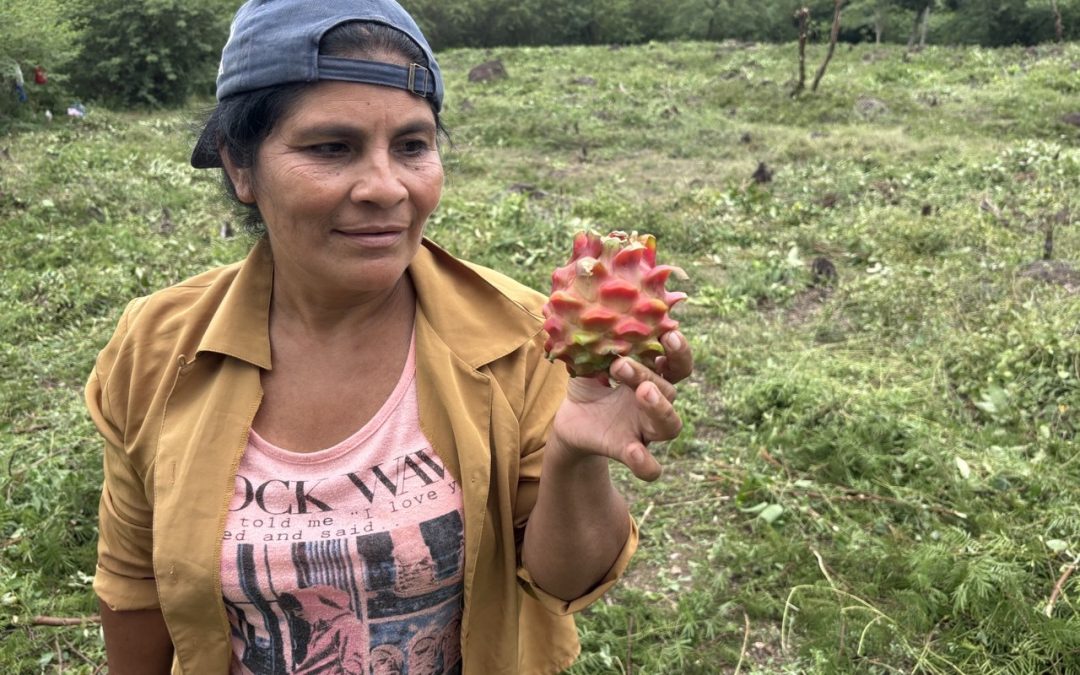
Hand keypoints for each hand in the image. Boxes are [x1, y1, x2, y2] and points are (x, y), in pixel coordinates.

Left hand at [547, 331, 692, 481]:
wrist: (568, 421)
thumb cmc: (589, 383)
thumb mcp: (591, 358)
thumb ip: (604, 336)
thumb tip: (615, 298)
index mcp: (652, 377)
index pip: (678, 365)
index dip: (680, 352)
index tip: (670, 334)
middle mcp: (654, 403)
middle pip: (670, 391)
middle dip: (649, 375)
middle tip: (623, 365)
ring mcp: (645, 430)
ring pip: (670, 425)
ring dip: (659, 408)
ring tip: (642, 393)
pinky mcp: (629, 451)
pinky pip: (651, 467)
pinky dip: (647, 463)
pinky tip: (634, 452)